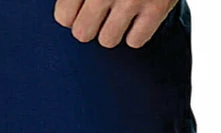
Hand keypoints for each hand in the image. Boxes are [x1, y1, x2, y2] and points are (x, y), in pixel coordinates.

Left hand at [53, 0, 178, 49]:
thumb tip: (67, 11)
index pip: (64, 17)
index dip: (71, 14)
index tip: (80, 7)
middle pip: (83, 33)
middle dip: (89, 25)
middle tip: (99, 12)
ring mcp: (131, 0)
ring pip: (108, 40)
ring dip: (112, 30)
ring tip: (119, 12)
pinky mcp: (157, 7)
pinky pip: (135, 41)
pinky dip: (136, 33)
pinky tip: (137, 17)